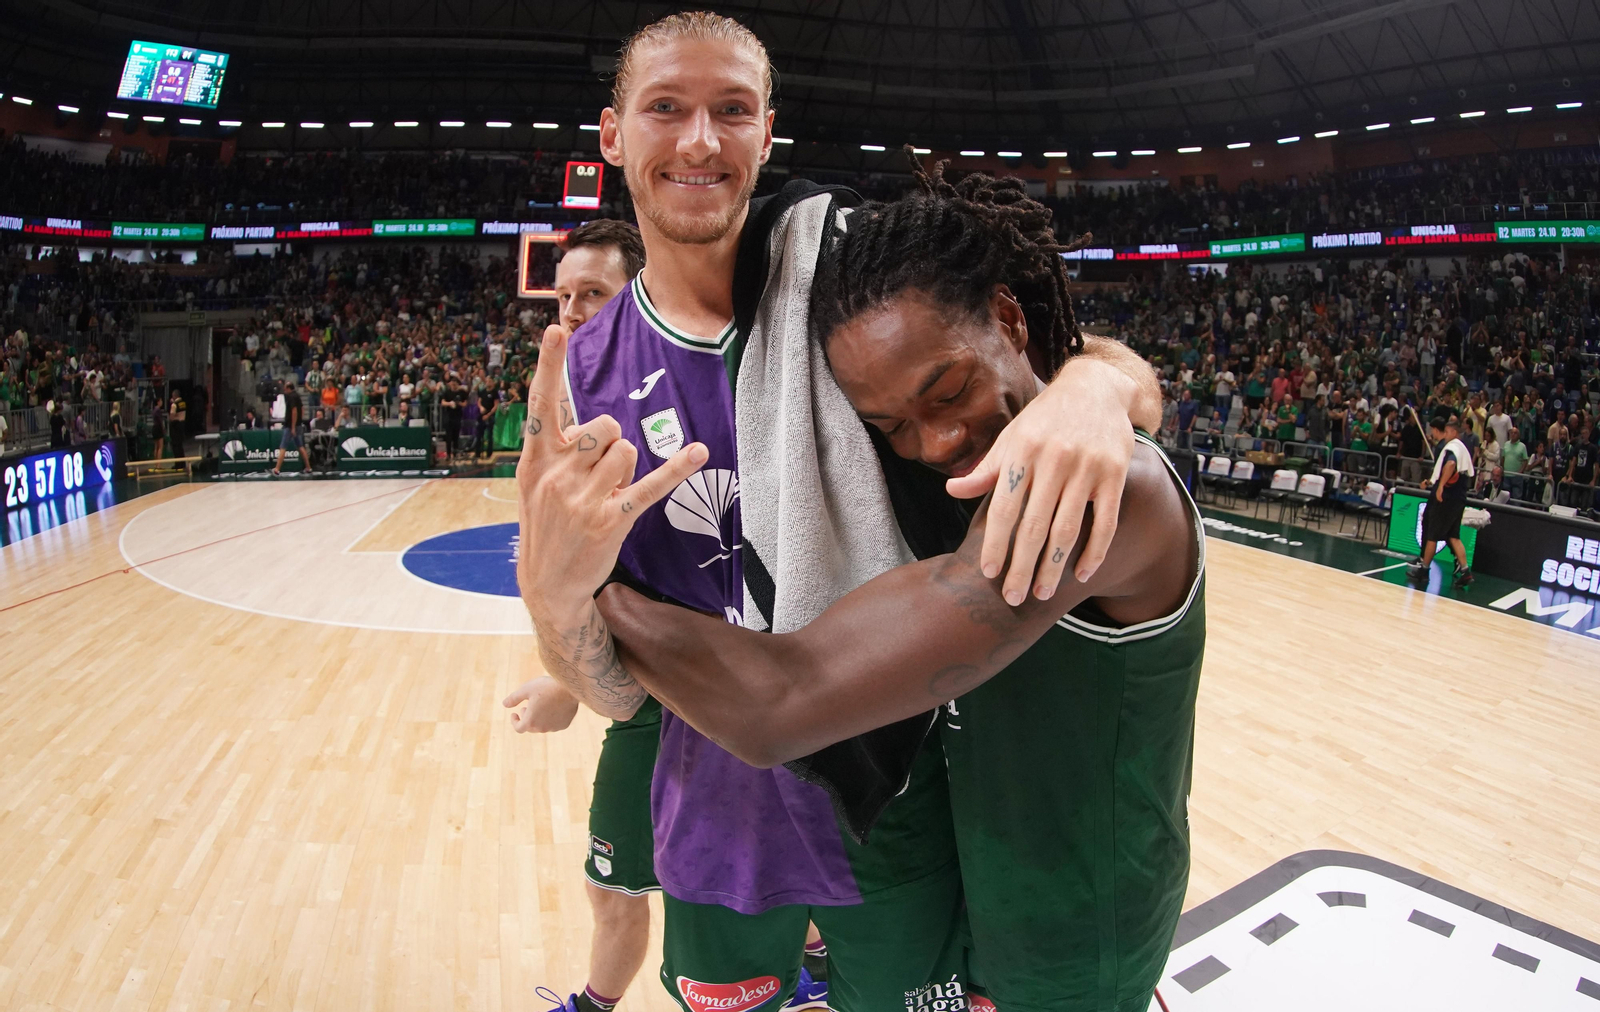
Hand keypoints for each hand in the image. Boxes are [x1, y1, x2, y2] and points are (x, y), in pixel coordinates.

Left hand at [503, 676, 580, 732]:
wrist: (570, 688)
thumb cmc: (546, 687)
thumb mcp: (526, 689)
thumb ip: (514, 698)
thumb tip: (504, 704)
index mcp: (530, 721)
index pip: (518, 728)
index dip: (515, 722)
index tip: (514, 714)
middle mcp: (542, 728)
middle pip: (530, 727)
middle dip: (526, 718)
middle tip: (527, 706)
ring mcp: (554, 727)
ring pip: (543, 726)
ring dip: (538, 718)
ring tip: (541, 705)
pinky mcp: (564, 724)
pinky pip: (554, 724)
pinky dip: (550, 718)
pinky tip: (553, 707)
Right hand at [515, 324, 708, 619]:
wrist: (547, 582)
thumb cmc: (545, 522)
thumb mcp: (536, 482)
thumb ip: (561, 448)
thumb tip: (597, 426)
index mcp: (536, 460)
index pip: (542, 403)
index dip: (549, 365)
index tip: (557, 330)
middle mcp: (558, 476)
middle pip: (604, 426)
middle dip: (610, 440)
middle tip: (598, 472)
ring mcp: (584, 500)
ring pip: (626, 450)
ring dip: (626, 466)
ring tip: (608, 491)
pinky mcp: (612, 520)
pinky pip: (651, 486)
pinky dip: (677, 468)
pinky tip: (699, 452)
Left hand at [946, 357, 1135, 603]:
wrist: (1095, 388)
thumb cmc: (1044, 418)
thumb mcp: (1011, 437)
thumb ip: (986, 469)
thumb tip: (952, 490)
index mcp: (1023, 452)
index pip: (1005, 507)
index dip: (996, 543)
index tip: (990, 573)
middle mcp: (1054, 460)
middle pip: (1035, 526)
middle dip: (1023, 566)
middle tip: (1014, 598)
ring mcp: (1087, 468)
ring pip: (1068, 529)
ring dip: (1055, 566)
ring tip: (1042, 593)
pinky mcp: (1115, 474)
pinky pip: (1105, 522)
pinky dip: (1094, 551)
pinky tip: (1081, 575)